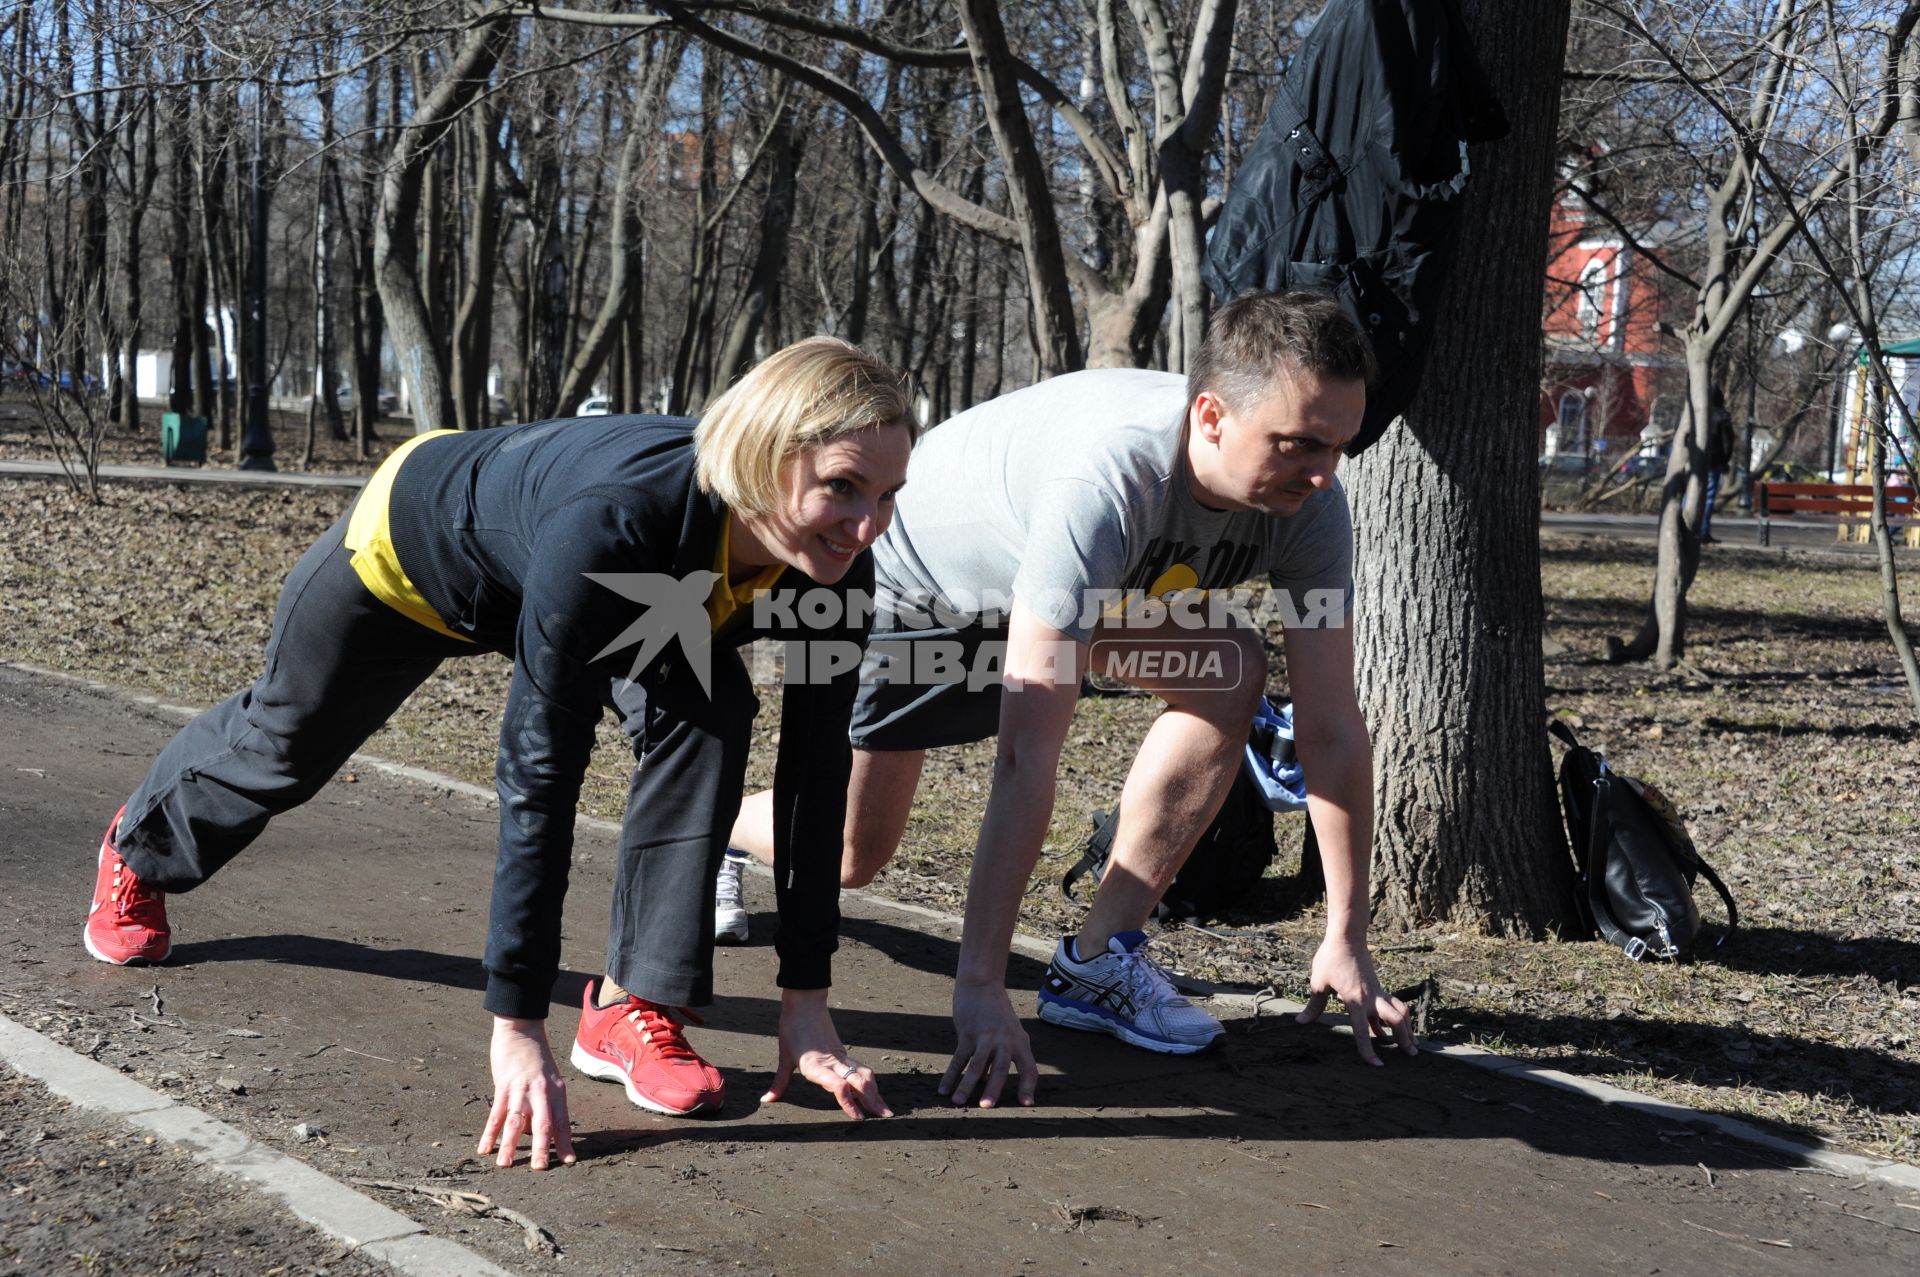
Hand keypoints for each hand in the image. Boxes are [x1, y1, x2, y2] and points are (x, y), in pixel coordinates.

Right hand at [477, 1016, 575, 1169]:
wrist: (521, 1030)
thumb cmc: (537, 1059)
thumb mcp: (550, 1080)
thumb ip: (545, 1105)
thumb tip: (533, 1133)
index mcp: (557, 1092)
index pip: (563, 1121)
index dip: (565, 1142)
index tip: (569, 1162)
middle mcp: (541, 1092)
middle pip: (542, 1124)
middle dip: (541, 1147)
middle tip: (539, 1168)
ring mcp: (521, 1089)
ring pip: (515, 1121)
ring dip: (509, 1145)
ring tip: (505, 1165)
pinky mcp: (503, 1085)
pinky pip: (495, 1112)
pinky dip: (489, 1132)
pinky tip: (484, 1148)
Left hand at [761, 988, 891, 1119]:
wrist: (805, 1003)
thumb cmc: (792, 1028)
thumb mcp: (784, 1057)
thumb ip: (780, 1082)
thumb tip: (766, 1101)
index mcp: (815, 1065)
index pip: (837, 1086)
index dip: (848, 1102)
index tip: (858, 1117)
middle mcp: (832, 1062)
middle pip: (858, 1081)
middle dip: (873, 1100)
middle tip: (885, 1117)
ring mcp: (841, 1056)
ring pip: (864, 1074)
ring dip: (876, 1091)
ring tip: (884, 1108)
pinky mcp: (844, 1051)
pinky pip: (861, 1068)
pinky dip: (870, 1082)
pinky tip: (873, 1092)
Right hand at [940, 981, 1036, 1108]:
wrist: (982, 984)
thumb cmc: (996, 1013)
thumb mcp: (1007, 1032)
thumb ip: (999, 1056)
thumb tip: (986, 1081)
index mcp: (1019, 1041)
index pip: (1029, 1068)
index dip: (1028, 1086)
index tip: (1026, 1104)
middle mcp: (1004, 1039)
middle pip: (1001, 1067)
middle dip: (993, 1088)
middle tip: (986, 1107)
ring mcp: (985, 1035)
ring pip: (976, 1064)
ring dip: (967, 1084)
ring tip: (958, 1102)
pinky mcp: (967, 1032)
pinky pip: (958, 1057)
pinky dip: (950, 1074)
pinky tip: (943, 1089)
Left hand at [1296, 936, 1418, 1065]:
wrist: (1347, 937)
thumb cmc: (1331, 958)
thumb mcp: (1318, 982)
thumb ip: (1314, 1005)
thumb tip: (1301, 1022)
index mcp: (1354, 1000)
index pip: (1363, 1031)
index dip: (1368, 1050)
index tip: (1377, 1065)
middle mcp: (1371, 997)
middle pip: (1396, 1020)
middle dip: (1404, 1038)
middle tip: (1411, 1055)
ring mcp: (1377, 991)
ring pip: (1400, 1012)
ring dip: (1406, 1028)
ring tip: (1411, 1045)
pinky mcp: (1378, 987)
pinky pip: (1391, 1005)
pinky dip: (1394, 1019)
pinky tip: (1387, 1031)